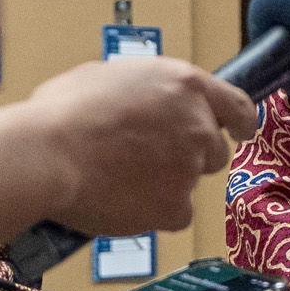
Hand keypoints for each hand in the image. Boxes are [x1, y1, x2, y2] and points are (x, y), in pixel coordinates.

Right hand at [0, 55, 258, 235]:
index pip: (237, 105)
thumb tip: (142, 102)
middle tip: (150, 160)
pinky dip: (154, 212)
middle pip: (214, 151)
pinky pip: (175, 214)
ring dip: (167, 184)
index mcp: (185, 84)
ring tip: (121, 179)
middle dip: (189, 157)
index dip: (241, 122)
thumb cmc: (63, 112)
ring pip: (189, 183)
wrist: (48, 154)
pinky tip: (123, 202)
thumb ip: (144, 91)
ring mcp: (189, 168)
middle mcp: (197, 124)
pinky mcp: (175, 207)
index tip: (242, 132)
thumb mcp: (109, 76)